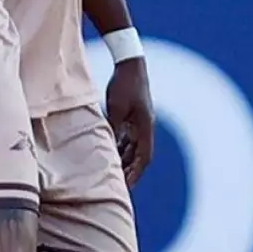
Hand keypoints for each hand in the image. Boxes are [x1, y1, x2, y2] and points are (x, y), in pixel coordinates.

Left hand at [105, 58, 154, 187]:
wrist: (129, 64)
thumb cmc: (124, 85)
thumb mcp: (116, 109)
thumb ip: (113, 128)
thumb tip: (107, 148)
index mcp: (145, 127)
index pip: (143, 158)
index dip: (135, 174)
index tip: (126, 187)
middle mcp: (145, 128)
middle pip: (139, 156)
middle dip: (130, 171)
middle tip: (118, 187)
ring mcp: (140, 122)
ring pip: (133, 148)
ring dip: (124, 160)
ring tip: (111, 174)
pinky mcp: (133, 117)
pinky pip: (127, 137)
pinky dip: (120, 147)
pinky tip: (108, 153)